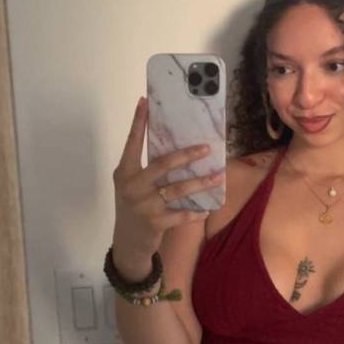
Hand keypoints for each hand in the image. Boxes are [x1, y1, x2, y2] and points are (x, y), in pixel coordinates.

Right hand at [111, 97, 223, 268]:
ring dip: (200, 182)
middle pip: (162, 165)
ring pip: (178, 189)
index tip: (145, 102)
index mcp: (124, 172)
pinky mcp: (156, 223)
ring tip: (218, 177)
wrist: (128, 242)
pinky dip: (196, 212)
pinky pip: (182, 215)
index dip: (138, 123)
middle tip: (206, 148)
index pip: (132, 143)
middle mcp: (132, 186)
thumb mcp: (132, 185)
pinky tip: (208, 209)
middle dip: (186, 155)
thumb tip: (175, 150)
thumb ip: (145, 169)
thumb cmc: (134, 207)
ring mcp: (144, 205)